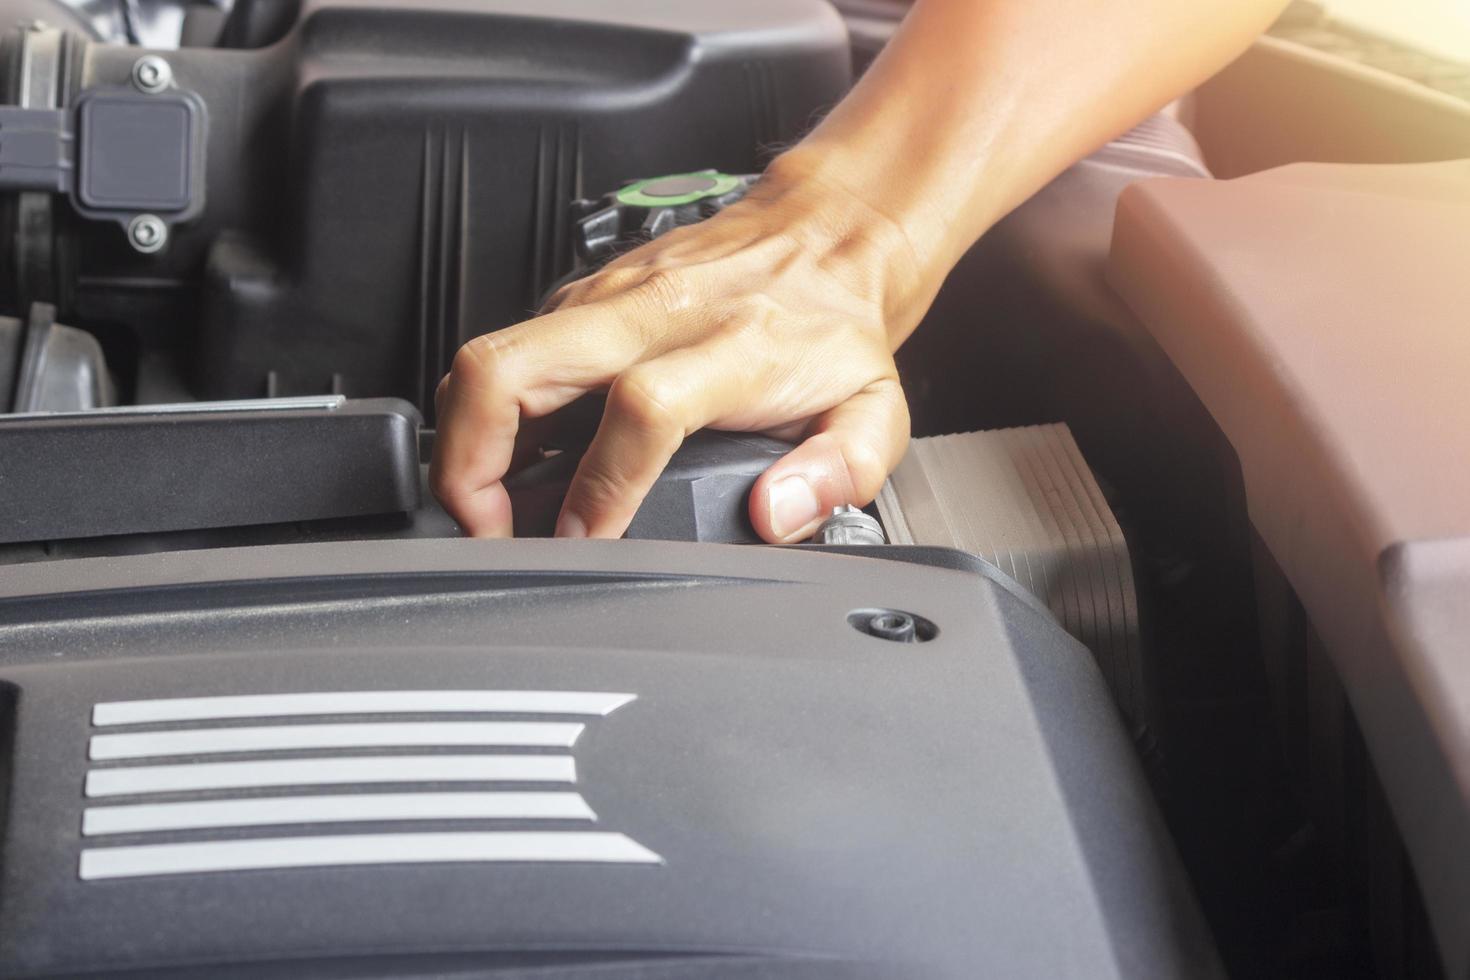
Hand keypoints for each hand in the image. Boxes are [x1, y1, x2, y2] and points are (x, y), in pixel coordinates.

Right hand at [430, 153, 925, 542]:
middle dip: (470, 466)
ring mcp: (605, 298)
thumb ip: (838, 473)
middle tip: (488, 528)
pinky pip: (507, 351)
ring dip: (466, 441)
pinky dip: (491, 413)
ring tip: (491, 506)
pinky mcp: (581, 297)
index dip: (599, 489)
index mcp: (728, 344)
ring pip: (487, 357)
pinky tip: (522, 458)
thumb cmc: (835, 328)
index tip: (586, 540)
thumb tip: (774, 515)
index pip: (640, 409)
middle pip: (509, 369)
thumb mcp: (875, 413)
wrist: (823, 238)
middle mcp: (651, 312)